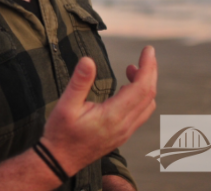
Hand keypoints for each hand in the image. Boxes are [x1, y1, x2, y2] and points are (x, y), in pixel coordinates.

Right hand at [41, 46, 156, 175]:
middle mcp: (124, 126)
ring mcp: (124, 132)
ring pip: (147, 106)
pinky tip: (126, 88)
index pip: (141, 88)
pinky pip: (140, 113)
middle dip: (150, 72)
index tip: (148, 50)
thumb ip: (79, 82)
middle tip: (147, 53)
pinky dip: (141, 96)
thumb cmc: (60, 133)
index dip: (147, 67)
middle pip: (149, 95)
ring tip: (133, 68)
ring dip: (146, 84)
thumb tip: (88, 60)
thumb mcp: (65, 105)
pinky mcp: (121, 135)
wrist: (59, 161)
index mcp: (113, 116)